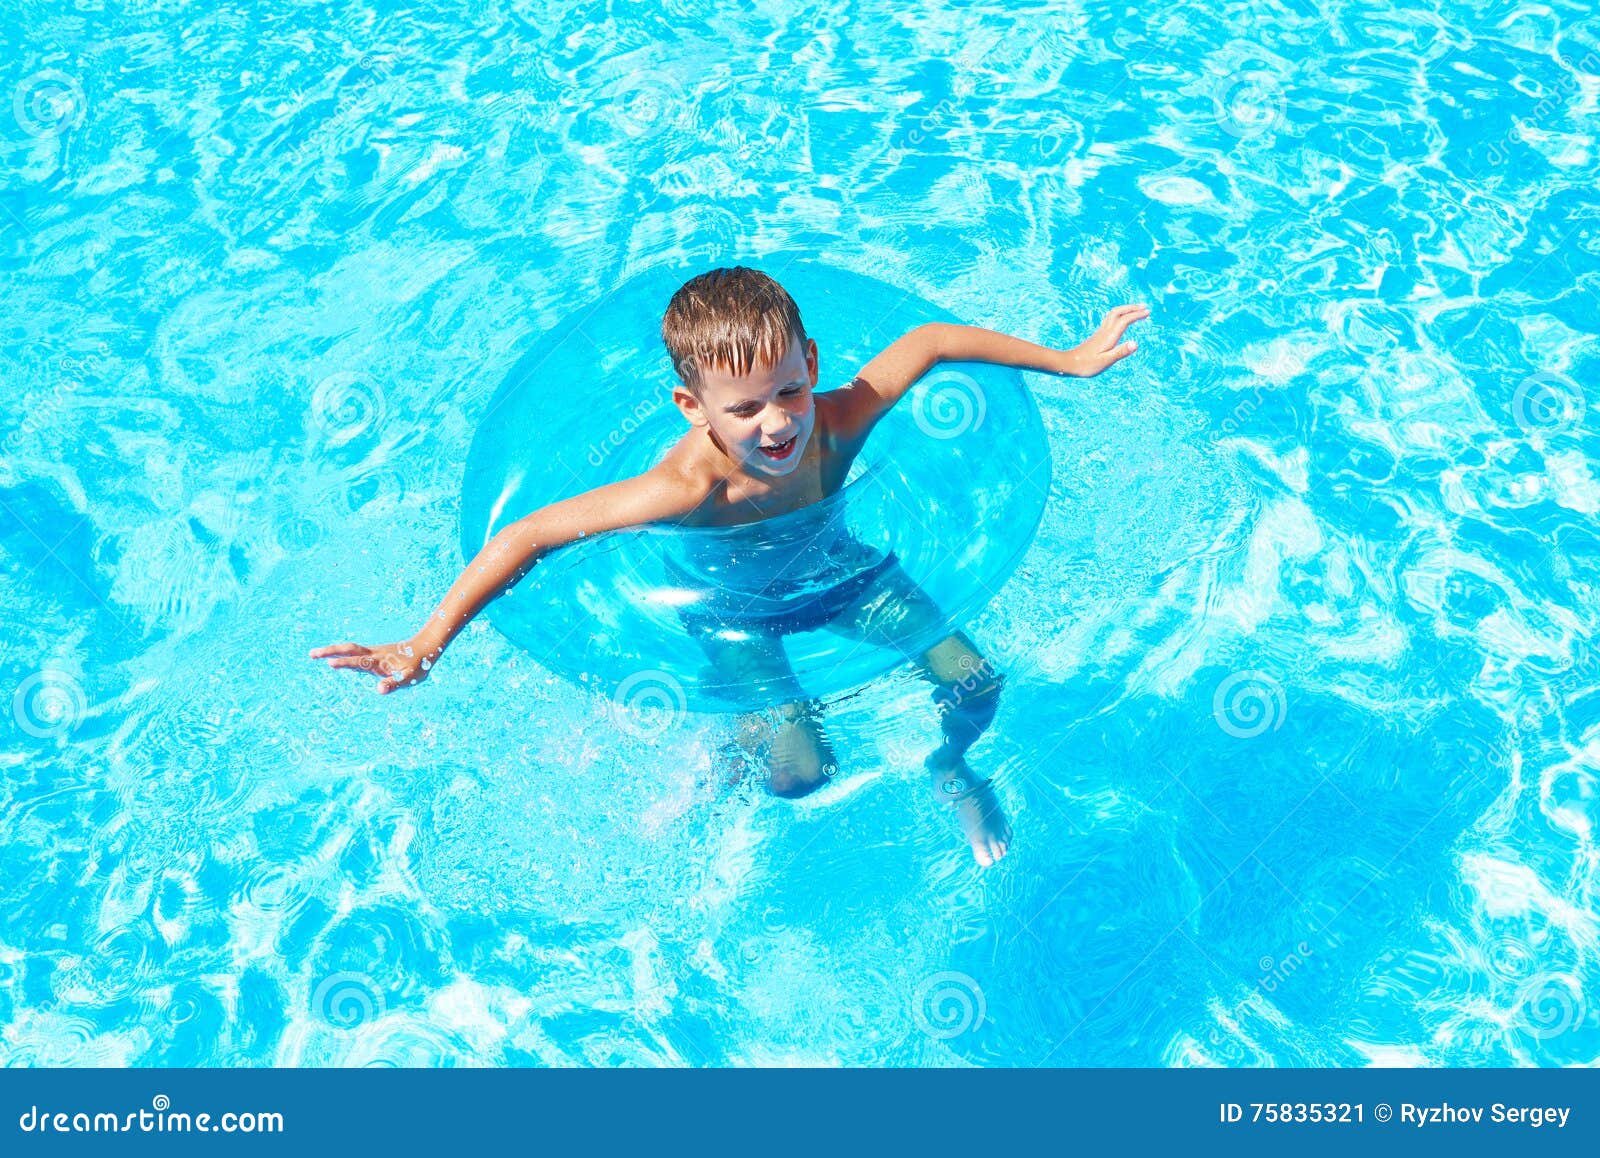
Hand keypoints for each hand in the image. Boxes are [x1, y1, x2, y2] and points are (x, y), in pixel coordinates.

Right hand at [309, 639, 431, 693]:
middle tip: (311, 654)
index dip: (345, 663)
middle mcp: (373, 655)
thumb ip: (394, 683)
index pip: (359, 661)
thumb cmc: (419, 665)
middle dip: (330, 651)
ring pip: (350, 650)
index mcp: (380, 661)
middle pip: (348, 650)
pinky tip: (335, 660)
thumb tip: (379, 690)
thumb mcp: (410, 678)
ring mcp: (373, 654)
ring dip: (333, 652)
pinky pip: (355, 655)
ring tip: (314, 655)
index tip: (330, 663)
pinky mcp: (374, 656)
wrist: (425, 648)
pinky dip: (342, 655)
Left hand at [1057, 304, 1149, 376]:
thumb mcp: (1106, 361)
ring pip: (1113, 314)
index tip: (1148, 312)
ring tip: (1136, 311)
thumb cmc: (1086, 365)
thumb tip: (1136, 344)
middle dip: (1132, 308)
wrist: (1069, 363)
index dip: (1136, 315)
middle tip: (1144, 308)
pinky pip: (1110, 319)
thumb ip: (1121, 352)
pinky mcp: (1097, 335)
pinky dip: (1119, 315)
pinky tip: (1122, 321)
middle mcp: (1104, 331)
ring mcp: (1100, 332)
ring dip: (1126, 310)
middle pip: (1118, 312)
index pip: (1125, 320)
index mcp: (1109, 336)